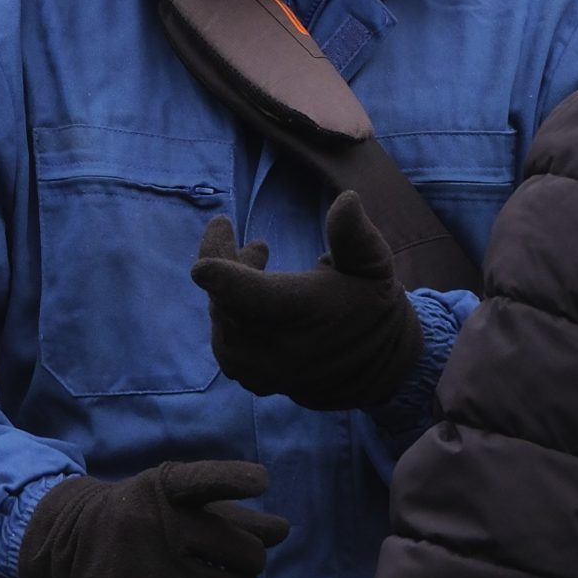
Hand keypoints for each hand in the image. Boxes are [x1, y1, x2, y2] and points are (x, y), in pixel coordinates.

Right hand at [18, 461, 289, 577]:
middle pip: (242, 549)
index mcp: (163, 489)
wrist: (68, 552)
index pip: (201, 480)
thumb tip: (282, 531)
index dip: (233, 478)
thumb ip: (230, 511)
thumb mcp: (176, 501)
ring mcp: (149, 575)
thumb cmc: (141, 520)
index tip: (260, 481)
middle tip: (240, 559)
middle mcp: (153, 527)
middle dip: (251, 558)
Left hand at [190, 191, 421, 411]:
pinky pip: (222, 336)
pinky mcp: (249, 378)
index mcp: (302, 313)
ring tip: (259, 262)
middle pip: (224, 298)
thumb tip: (347, 199)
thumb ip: (355, 236)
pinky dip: (228, 311)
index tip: (203, 262)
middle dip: (230, 260)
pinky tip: (251, 297)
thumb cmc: (369, 306)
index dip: (223, 277)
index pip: (251, 297)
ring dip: (229, 286)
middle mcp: (274, 348)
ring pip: (220, 316)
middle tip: (259, 245)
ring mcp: (257, 368)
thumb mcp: (373, 267)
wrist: (373, 368)